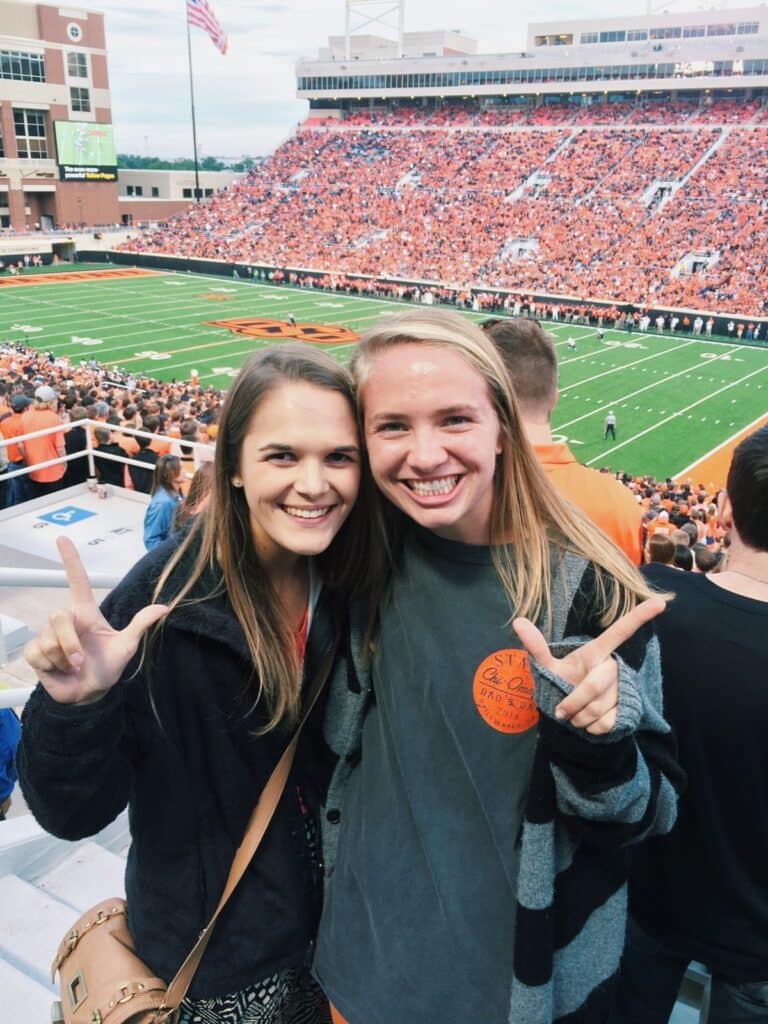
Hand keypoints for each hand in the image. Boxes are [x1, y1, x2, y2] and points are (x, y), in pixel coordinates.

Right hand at [23, 537, 167, 705]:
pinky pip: (38, 654)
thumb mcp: (126, 646)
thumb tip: (164, 607)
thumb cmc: (107, 666)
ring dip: (64, 659)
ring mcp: (48, 635)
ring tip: (72, 666)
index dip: (70, 560)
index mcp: (87, 613)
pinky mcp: (35, 652)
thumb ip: (140, 624)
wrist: (90, 693)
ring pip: (49, 639)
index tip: (62, 538)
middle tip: (80, 661)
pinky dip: (52, 666)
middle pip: (59, 616)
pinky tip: (58, 670)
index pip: (77, 581)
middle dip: (70, 642)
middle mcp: (66, 620)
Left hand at [512, 596, 664, 734]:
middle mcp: (613, 666)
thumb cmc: (563, 684)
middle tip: (562, 712)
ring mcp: (623, 687)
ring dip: (579, 719)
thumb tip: (518, 621)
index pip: (620, 632)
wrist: (572, 715)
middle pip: (595, 686)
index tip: (661, 601)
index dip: (639, 616)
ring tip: (574, 717)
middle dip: (574, 702)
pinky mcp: (627, 708)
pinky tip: (589, 724)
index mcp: (596, 652)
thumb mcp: (550, 666)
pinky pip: (607, 722)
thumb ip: (536, 646)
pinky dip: (591, 728)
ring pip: (600, 707)